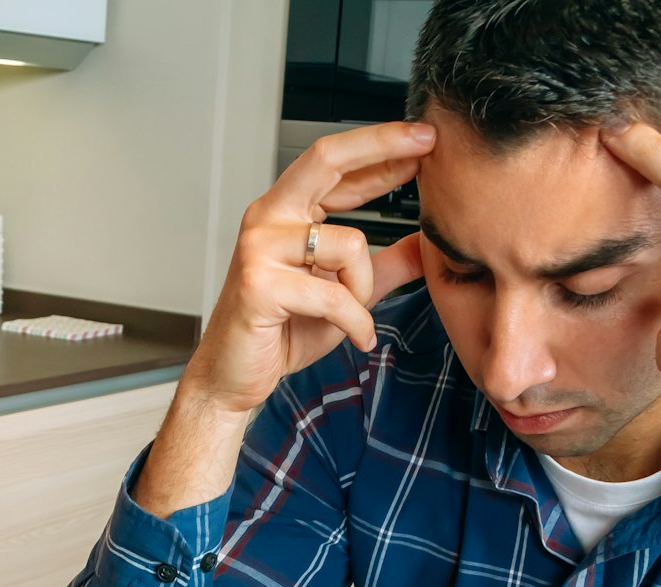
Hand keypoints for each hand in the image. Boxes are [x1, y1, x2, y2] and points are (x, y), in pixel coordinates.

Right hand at [185, 122, 433, 414]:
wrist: (233, 376)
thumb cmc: (281, 332)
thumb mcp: (346, 293)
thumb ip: (383, 265)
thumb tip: (427, 242)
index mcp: (285, 213)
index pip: (334, 164)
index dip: (380, 147)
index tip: (423, 137)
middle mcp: (268, 219)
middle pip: (327, 160)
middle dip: (382, 146)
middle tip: (426, 144)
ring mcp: (259, 248)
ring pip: (348, 243)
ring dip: (365, 288)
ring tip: (354, 316)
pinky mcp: (259, 284)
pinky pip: (334, 295)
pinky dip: (356, 322)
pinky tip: (358, 336)